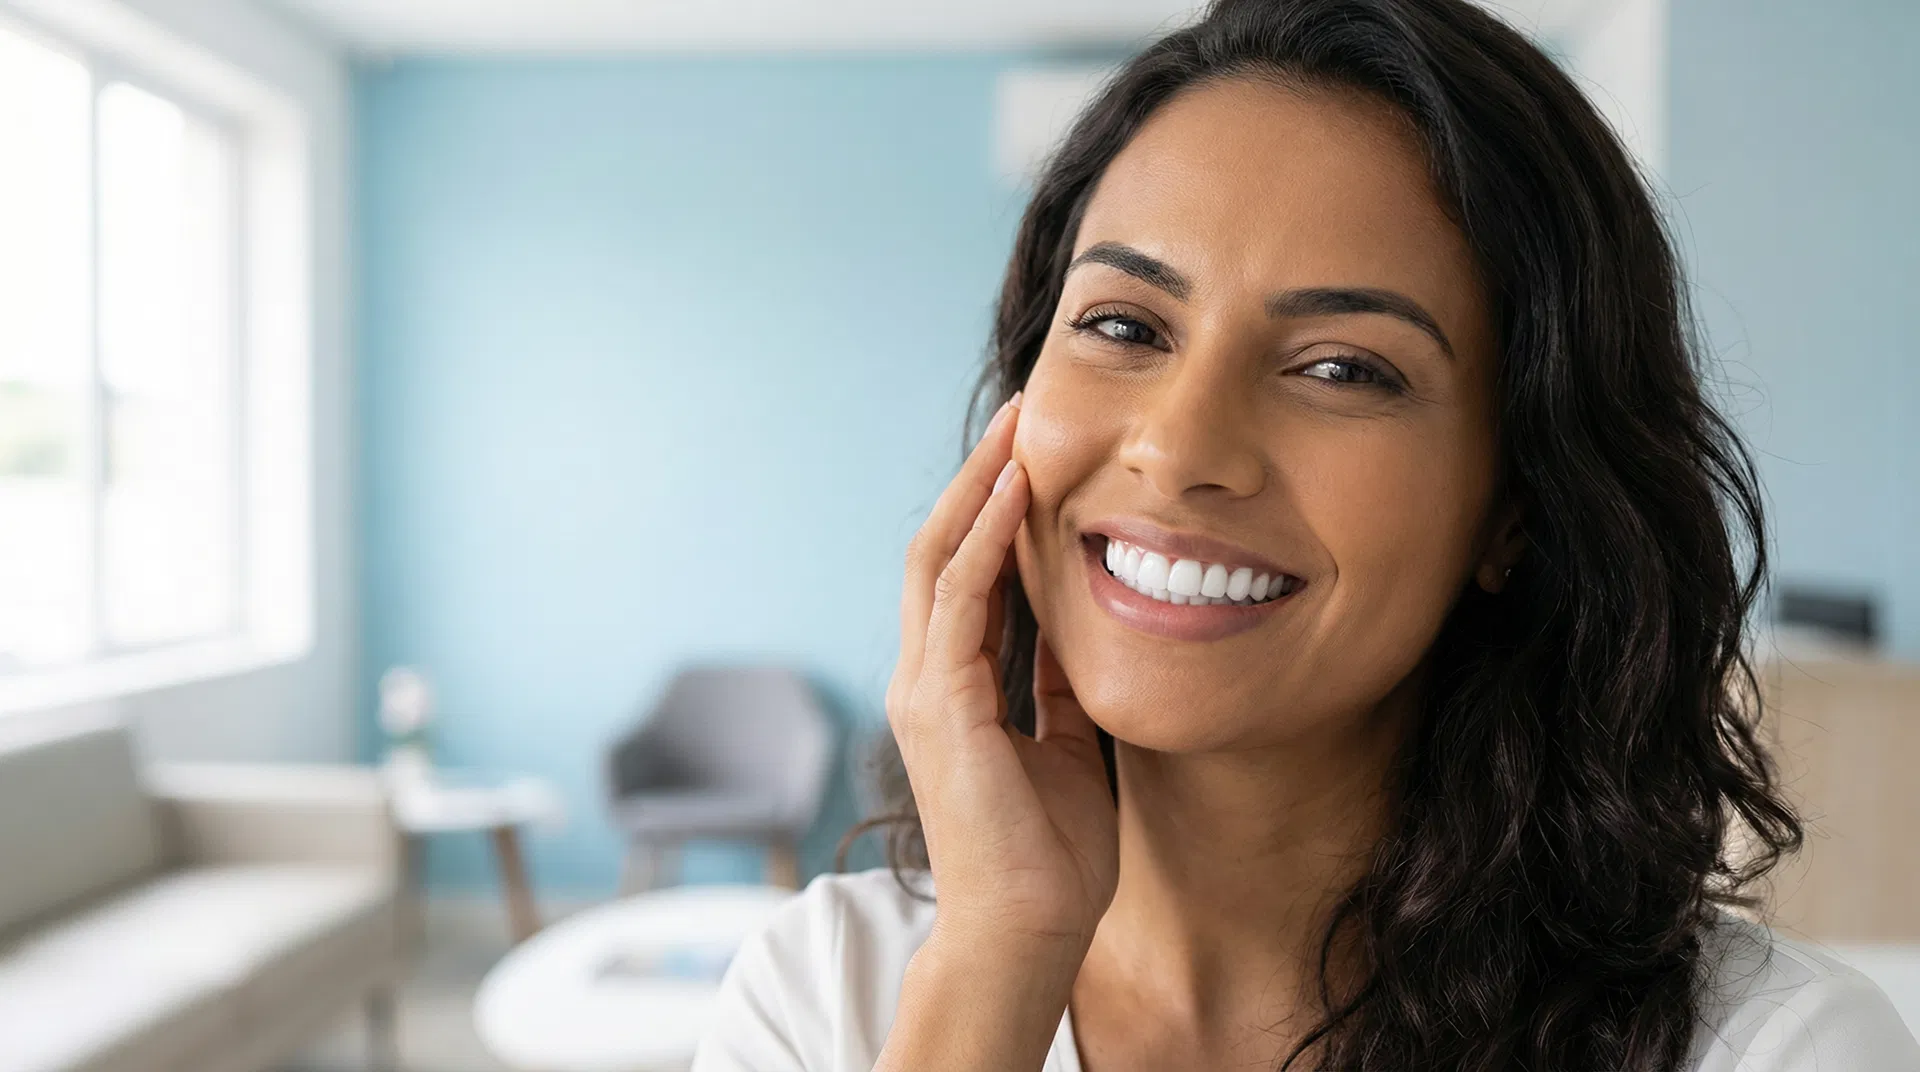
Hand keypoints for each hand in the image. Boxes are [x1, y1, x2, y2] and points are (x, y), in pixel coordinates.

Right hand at [885, 392, 1119, 954]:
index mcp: (952, 687)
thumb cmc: (1050, 853)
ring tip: (1018, 426)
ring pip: (939, 559)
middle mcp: (925, 677)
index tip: (1037, 451)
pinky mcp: (940, 705)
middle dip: (981, 475)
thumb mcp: (1066, 742)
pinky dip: (984, 540)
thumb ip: (1057, 684)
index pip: (966, 573)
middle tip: (1024, 410)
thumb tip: (1076, 628)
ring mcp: (924, 689)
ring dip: (978, 486)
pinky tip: (1014, 491)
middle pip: (941, 548)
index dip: (995, 508)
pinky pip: (959, 601)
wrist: (1027, 930)